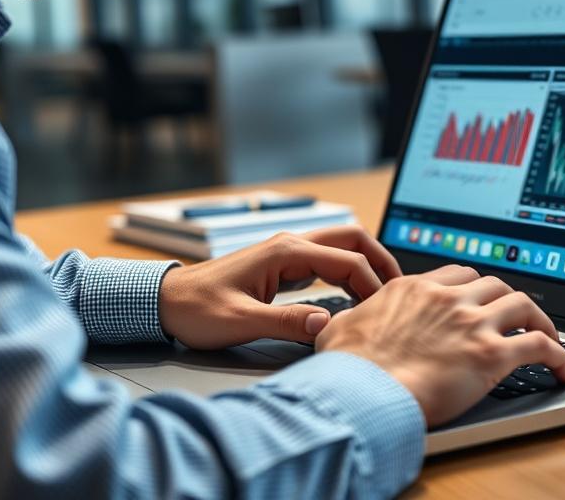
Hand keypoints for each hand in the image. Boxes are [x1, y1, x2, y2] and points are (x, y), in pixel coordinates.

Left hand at [158, 226, 400, 348]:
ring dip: (365, 264)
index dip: (372, 284)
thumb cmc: (197, 310)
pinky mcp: (281, 265)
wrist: (164, 302)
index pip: (347, 260)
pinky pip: (325, 260)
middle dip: (380, 261)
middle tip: (399, 291)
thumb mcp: (241, 321)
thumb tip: (329, 323)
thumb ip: (287, 321)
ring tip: (383, 295)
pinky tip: (353, 296)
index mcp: (285, 251)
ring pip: (340, 247)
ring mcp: (286, 252)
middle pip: (352, 239)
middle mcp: (289, 244)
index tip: (385, 311)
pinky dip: (348, 272)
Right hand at [315, 264, 564, 426]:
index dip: (474, 287)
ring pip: (522, 305)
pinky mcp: (492, 355)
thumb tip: (337, 323)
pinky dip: (557, 354)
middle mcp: (448, 299)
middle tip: (516, 318)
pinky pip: (538, 345)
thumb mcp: (340, 328)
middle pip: (494, 284)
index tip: (481, 299)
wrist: (364, 390)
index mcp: (414, 288)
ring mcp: (473, 323)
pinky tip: (561, 368)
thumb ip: (349, 319)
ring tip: (548, 338)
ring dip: (540, 320)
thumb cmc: (348, 366)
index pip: (457, 274)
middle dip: (507, 300)